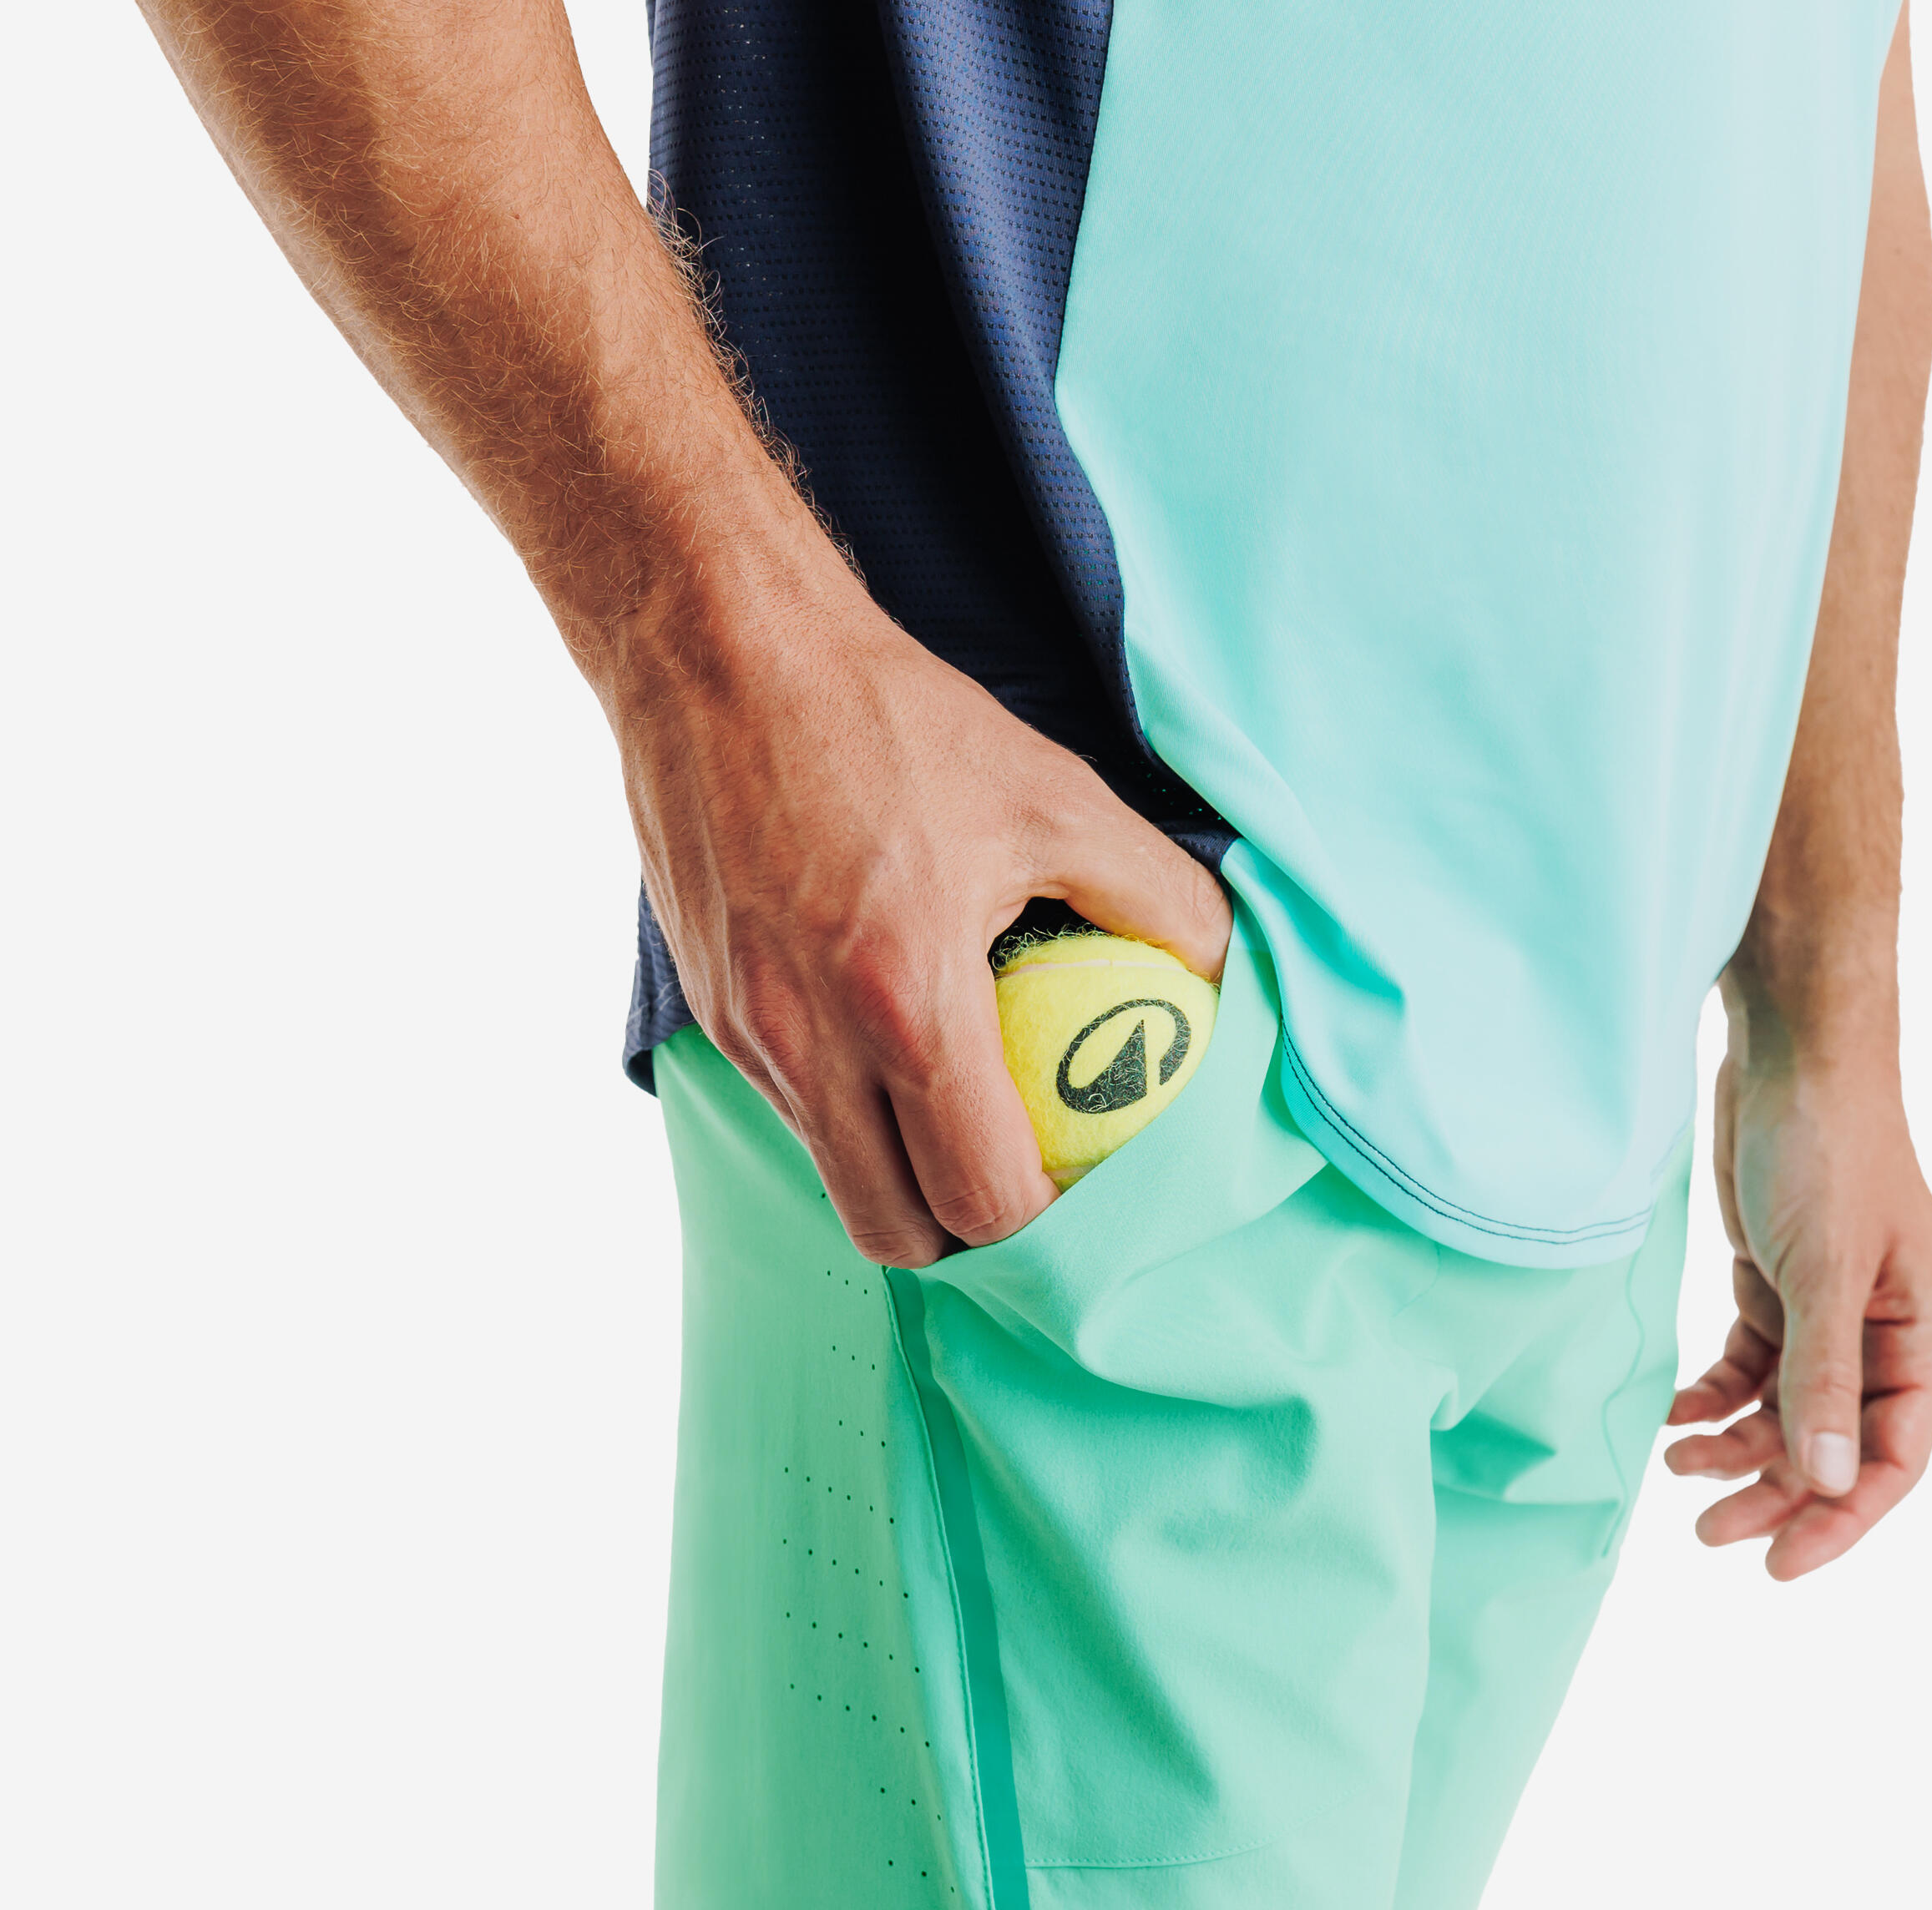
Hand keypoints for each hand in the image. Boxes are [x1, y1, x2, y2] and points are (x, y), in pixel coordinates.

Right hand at [604, 551, 1230, 1265]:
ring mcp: (747, 1034)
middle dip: (963, 1237)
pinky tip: (891, 1040)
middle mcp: (810, 1042)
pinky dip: (848, 1110)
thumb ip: (1157, 895)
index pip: (979, 1201)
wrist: (715, 650)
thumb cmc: (889, 719)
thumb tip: (1221, 970)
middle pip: (894, 1235)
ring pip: (834, 1176)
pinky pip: (791, 1108)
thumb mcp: (1056, 794)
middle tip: (1020, 1182)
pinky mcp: (710, 1010)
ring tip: (963, 1118)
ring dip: (899, 1176)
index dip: (1043, 1224)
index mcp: (906, 1003)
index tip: (1082, 1185)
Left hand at [1662, 1047, 1931, 1578]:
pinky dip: (1711, 1399)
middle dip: (1771, 1494)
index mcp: (1924, 1339)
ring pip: (1783, 1417)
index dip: (1840, 1520)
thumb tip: (1827, 1480)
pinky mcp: (1776, 1292)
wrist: (1790, 1059)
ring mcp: (1827, 1318)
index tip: (1779, 1566)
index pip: (1892, 1460)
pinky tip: (1671, 1416)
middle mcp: (1882, 1339)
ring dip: (1733, 1449)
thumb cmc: (1829, 1152)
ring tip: (1674, 1467)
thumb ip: (1821, 1377)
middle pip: (1830, 1449)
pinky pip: (1746, 1372)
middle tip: (1705, 1533)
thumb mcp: (1823, 1269)